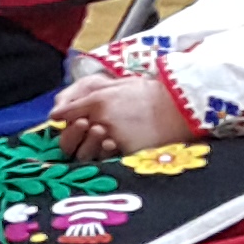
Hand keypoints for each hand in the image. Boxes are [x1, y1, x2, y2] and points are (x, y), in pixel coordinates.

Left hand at [49, 71, 192, 157]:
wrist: (181, 107)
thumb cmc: (152, 93)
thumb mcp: (119, 84)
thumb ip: (92, 92)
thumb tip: (65, 105)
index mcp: (97, 100)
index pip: (66, 113)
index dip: (64, 119)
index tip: (62, 121)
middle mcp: (99, 119)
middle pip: (73, 137)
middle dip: (76, 137)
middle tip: (88, 134)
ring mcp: (111, 137)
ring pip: (88, 151)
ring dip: (92, 148)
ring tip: (108, 141)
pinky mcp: (124, 152)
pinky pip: (108, 158)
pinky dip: (111, 155)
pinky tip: (121, 148)